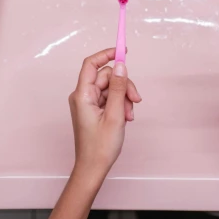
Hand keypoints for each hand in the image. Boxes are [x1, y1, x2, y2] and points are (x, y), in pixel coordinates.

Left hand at [68, 48, 141, 179]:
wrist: (93, 168)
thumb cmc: (100, 147)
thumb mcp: (115, 115)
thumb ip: (117, 88)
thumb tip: (120, 66)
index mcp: (82, 94)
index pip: (91, 64)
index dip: (106, 54)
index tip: (123, 51)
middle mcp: (82, 96)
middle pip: (106, 76)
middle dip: (123, 85)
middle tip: (135, 100)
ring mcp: (87, 103)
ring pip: (110, 88)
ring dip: (123, 98)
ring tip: (129, 115)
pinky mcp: (93, 110)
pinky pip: (109, 98)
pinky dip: (119, 105)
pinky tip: (126, 118)